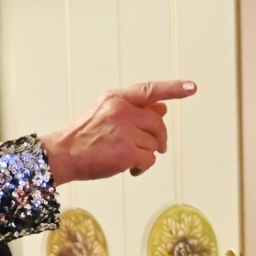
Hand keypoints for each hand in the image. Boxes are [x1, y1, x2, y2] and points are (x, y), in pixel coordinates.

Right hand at [41, 81, 195, 182]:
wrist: (64, 154)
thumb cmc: (84, 136)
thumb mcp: (107, 113)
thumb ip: (134, 109)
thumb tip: (163, 108)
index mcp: (116, 98)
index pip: (150, 91)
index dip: (174, 89)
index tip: (192, 87)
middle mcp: (122, 111)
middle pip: (158, 123)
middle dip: (159, 138)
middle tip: (154, 147)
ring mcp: (124, 131)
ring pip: (154, 144)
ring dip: (147, 154)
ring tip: (129, 159)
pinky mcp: (126, 152)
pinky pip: (149, 160)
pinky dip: (143, 167)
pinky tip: (130, 168)